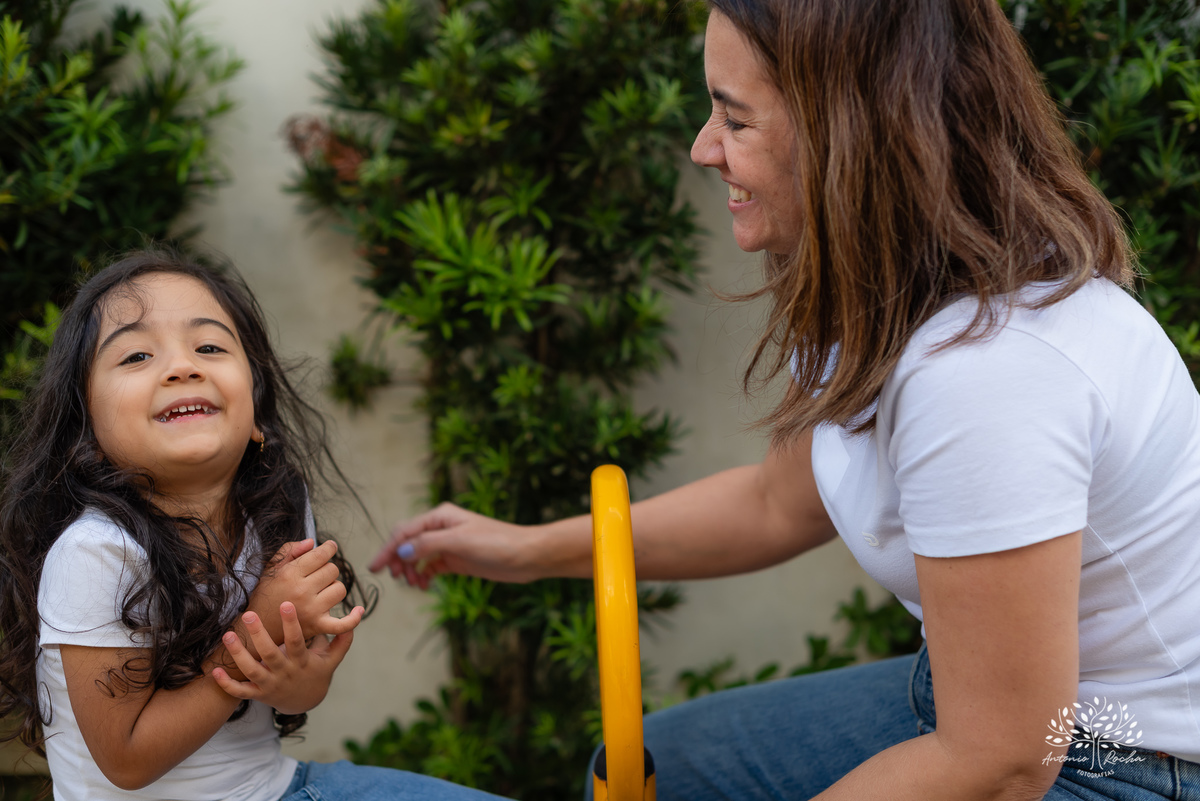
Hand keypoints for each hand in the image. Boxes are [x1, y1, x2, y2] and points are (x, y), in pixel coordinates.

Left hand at [211, 602, 358, 714]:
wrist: (305, 703)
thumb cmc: (317, 673)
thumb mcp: (332, 659)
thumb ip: (342, 638)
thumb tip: (358, 615)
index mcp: (301, 662)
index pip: (297, 641)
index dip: (292, 624)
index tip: (286, 604)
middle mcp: (284, 673)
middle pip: (270, 653)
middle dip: (258, 634)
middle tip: (249, 614)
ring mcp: (269, 684)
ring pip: (251, 670)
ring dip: (238, 655)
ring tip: (227, 635)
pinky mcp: (257, 694)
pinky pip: (240, 692)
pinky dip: (227, 684)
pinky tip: (214, 672)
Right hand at [248, 539, 362, 641]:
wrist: (259, 627)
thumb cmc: (267, 594)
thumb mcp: (271, 568)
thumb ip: (290, 550)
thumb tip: (313, 543)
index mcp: (290, 574)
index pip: (322, 555)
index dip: (329, 548)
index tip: (329, 548)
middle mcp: (302, 591)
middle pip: (333, 570)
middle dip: (326, 570)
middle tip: (314, 577)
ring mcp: (312, 610)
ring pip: (340, 589)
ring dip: (333, 588)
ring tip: (320, 592)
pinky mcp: (318, 626)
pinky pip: (343, 624)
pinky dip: (353, 618)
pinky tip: (358, 610)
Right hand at [368, 502, 543, 587]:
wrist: (527, 556)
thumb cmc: (498, 543)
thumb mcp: (460, 542)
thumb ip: (428, 545)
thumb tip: (401, 552)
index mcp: (440, 516)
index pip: (405, 532)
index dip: (388, 549)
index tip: (374, 567)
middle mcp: (441, 528)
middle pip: (407, 542)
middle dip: (397, 560)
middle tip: (396, 579)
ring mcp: (449, 544)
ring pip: (417, 556)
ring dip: (410, 570)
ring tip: (414, 584)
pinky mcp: (456, 559)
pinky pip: (430, 567)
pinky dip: (423, 575)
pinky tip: (424, 585)